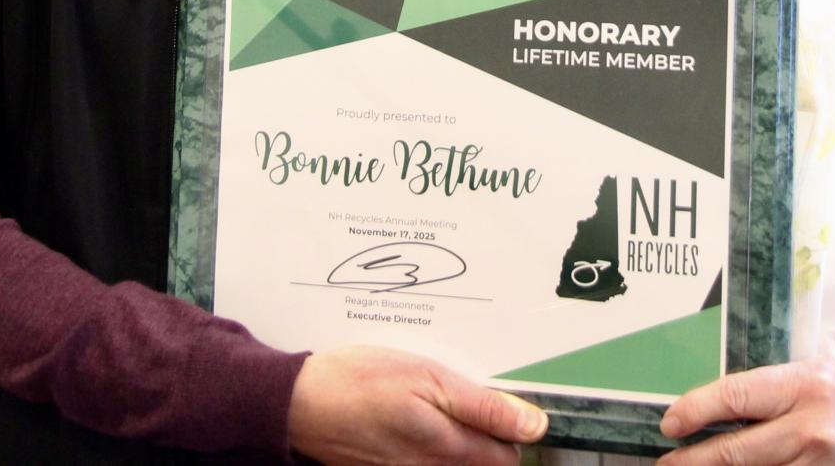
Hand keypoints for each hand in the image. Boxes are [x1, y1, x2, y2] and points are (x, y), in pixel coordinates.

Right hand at [288, 345, 546, 464]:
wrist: (300, 403)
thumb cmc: (360, 382)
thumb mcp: (430, 378)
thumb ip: (485, 407)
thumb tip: (534, 424)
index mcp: (452, 448)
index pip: (509, 454)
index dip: (510, 424)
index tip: (498, 400)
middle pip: (486, 463)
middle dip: (486, 433)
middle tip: (462, 397)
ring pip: (456, 463)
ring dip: (456, 437)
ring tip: (432, 406)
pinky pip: (427, 464)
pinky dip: (430, 445)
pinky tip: (411, 419)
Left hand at [658, 360, 834, 464]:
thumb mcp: (815, 374)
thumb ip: (771, 393)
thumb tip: (717, 410)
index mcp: (806, 386)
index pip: (736, 397)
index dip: (696, 411)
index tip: (671, 423)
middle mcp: (812, 428)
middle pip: (737, 451)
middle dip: (693, 460)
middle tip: (667, 463)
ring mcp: (823, 465)